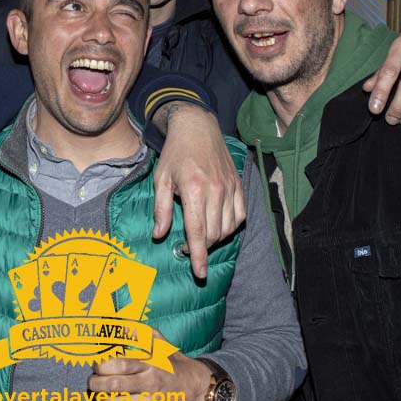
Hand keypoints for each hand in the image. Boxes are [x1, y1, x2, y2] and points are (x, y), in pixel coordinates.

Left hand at [88, 333, 210, 400]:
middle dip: (95, 383)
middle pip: (113, 385)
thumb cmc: (177, 366)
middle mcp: (151, 384)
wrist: (202, 391)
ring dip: (101, 398)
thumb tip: (121, 323)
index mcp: (152, 363)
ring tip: (100, 394)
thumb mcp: (163, 345)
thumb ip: (141, 332)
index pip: (119, 364)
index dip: (102, 364)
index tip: (97, 364)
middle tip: (92, 381)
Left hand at [152, 103, 243, 278]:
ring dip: (215, 238)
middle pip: (213, 233)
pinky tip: (218, 225)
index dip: (198, 255)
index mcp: (193, 189)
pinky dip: (231, 226)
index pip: (197, 231)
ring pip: (228, 228)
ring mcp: (230, 187)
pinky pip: (240, 216)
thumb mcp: (160, 179)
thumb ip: (160, 209)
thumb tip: (160, 235)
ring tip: (201, 234)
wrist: (197, 127)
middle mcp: (216, 190)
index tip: (200, 273)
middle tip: (188, 246)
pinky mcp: (239, 185)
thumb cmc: (175, 153)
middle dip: (202, 247)